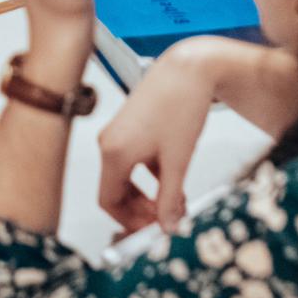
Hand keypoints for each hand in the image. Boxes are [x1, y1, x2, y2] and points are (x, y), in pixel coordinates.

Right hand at [98, 38, 297, 231]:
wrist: (189, 67)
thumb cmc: (180, 104)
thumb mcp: (178, 159)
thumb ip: (170, 197)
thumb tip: (167, 226)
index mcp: (114, 152)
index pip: (109, 201)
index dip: (130, 222)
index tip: (153, 230)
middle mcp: (109, 143)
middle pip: (116, 191)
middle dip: (141, 210)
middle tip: (168, 219)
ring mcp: (118, 133)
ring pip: (127, 177)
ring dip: (149, 193)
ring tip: (177, 200)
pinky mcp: (130, 126)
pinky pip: (133, 161)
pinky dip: (150, 176)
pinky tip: (175, 178)